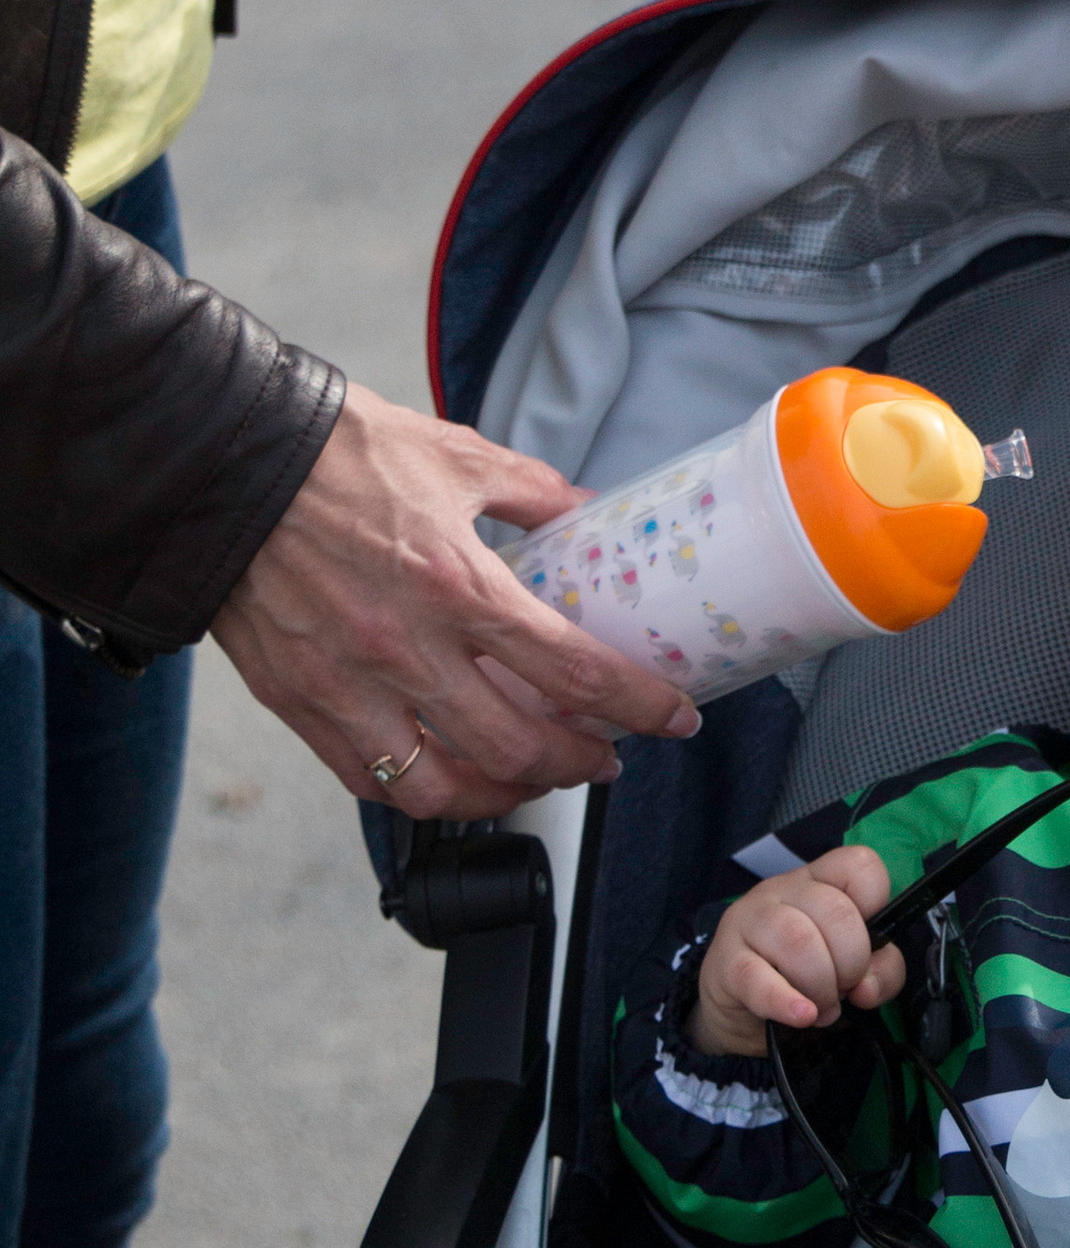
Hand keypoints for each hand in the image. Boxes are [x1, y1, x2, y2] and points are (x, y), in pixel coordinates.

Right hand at [211, 380, 704, 821]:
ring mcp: (349, 686)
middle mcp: (406, 649)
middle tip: (604, 756)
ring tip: (534, 779)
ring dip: (506, 794)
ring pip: (445, 787)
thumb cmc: (332, 453)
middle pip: (519, 748)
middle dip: (581, 763)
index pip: (574, 671)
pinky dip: (423, 792)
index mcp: (457, 585)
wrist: (219, 464)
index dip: (638, 705)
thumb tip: (582, 511)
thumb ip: (531, 493)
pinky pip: (371, 780)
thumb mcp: (454, 456)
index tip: (672, 717)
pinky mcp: (299, 704)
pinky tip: (452, 778)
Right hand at [691, 849, 899, 1057]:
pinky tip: (802, 1014)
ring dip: (821, 984)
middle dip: (852, 962)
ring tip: (821, 1007)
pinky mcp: (725, 961)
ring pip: (798, 939)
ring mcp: (749, 920)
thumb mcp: (850, 967)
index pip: (858, 865)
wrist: (739, 1008)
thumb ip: (880, 971)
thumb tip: (869, 987)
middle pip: (835, 910)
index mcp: (819, 880)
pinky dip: (786, 1001)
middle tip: (844, 988)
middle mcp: (782, 889)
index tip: (871, 941)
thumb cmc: (802, 975)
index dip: (876, 902)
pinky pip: (757, 978)